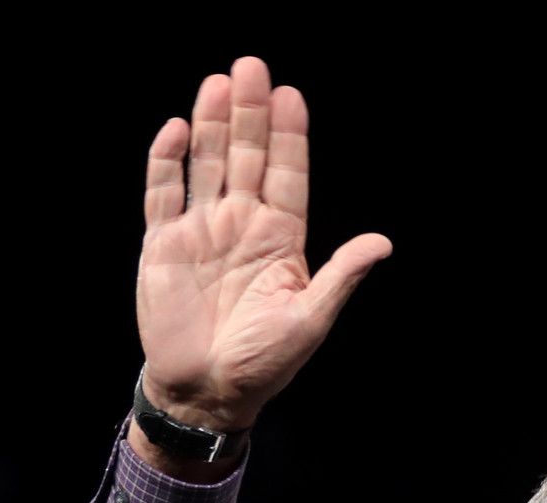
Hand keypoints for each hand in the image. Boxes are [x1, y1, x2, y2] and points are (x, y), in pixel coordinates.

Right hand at [135, 58, 390, 445]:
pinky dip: (165, 163)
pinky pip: (162, 194)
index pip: (288, 174)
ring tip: (217, 84)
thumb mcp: (309, 320)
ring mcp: (201, 230)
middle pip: (247, 156)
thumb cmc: (263, 362)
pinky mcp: (162, 244)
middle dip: (250, 113)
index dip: (289, 136)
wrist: (206, 391)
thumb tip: (383, 243)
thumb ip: (340, 276)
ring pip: (207, 164)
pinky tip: (174, 132)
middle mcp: (242, 224)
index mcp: (281, 238)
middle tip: (250, 67)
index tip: (291, 95)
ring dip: (211, 125)